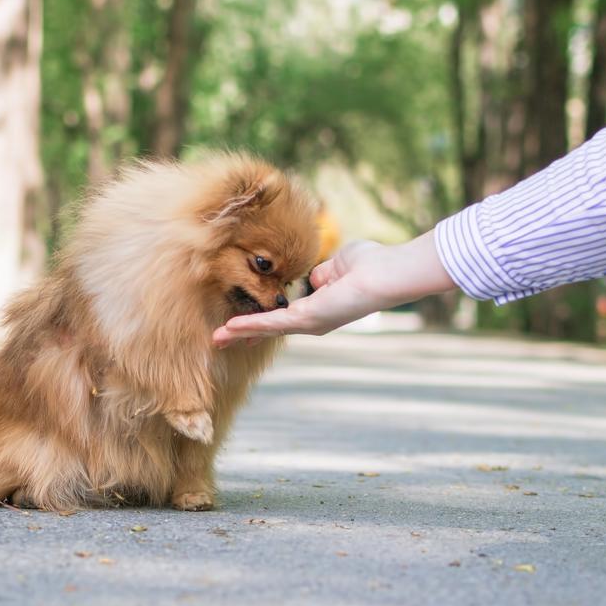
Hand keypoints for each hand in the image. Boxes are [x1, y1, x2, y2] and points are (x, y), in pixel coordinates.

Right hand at [212, 231, 456, 346]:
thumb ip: (321, 273)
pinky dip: (251, 326)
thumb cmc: (371, 265)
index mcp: (318, 308)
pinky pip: (272, 322)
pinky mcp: (308, 319)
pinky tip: (231, 329)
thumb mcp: (338, 266)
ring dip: (240, 333)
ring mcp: (310, 322)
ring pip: (267, 329)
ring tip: (217, 338)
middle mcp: (312, 321)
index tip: (240, 328)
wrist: (387, 273)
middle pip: (270, 329)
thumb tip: (313, 277)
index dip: (261, 322)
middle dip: (244, 334)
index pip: (282, 317)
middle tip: (219, 341)